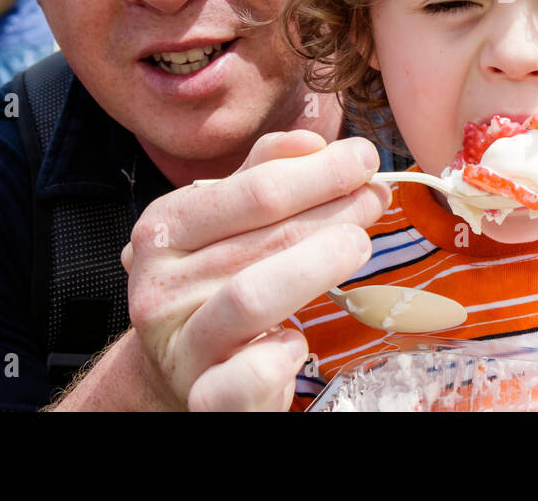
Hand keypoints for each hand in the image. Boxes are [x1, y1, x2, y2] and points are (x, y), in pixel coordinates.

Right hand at [120, 131, 391, 410]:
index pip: (254, 188)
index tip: (365, 159)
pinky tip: (299, 342)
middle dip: (334, 210)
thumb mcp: (226, 220)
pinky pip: (247, 376)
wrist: (180, 368)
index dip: (320, 171)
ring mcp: (182, 343)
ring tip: (359, 244)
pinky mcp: (204, 395)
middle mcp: (161, 284)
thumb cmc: (215, 282)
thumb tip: (310, 141)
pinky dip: (279, 357)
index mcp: (165, 229)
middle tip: (376, 197)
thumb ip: (261, 175)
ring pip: (252, 298)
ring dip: (317, 265)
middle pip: (265, 237)